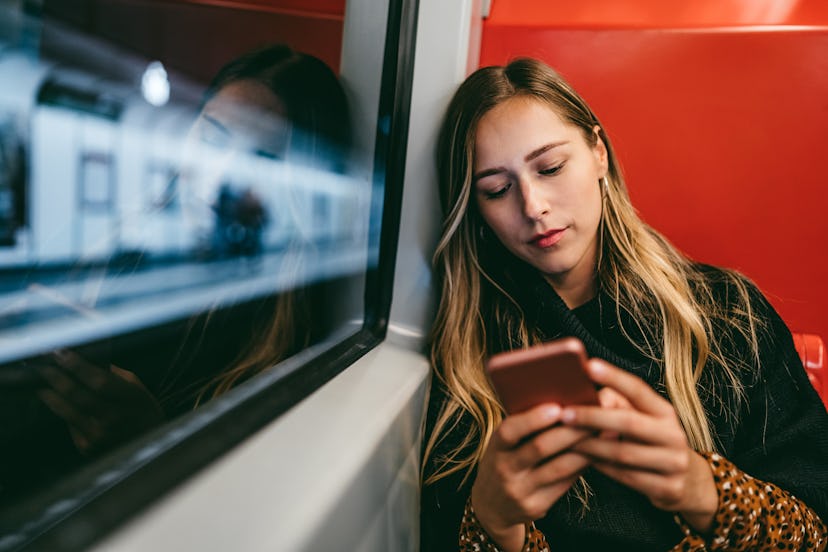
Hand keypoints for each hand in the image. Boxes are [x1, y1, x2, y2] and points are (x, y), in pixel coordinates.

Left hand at [37, 350, 164, 455]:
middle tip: (43, 367)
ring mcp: (100, 436)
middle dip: (57, 379)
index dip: (77, 367)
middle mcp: (114, 419)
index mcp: (131, 399)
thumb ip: (112, 376)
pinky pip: (68, 425)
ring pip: (68, 412)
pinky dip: (61, 411)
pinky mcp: (88, 447)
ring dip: (51, 396)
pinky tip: (54, 401)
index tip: (61, 354)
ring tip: (41, 383)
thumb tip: (86, 360)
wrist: (150, 441)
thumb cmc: (143, 410)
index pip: (99, 381)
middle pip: (78, 396)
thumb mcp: (136, 388)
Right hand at [471, 404, 591, 551]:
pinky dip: (582, 466)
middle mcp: (504, 470)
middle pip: (540, 448)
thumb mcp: (503, 446)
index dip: (532, 419)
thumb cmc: (504, 462)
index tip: (557, 408)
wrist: (491, 506)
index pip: (509, 431)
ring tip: (603, 433)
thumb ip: (523, 428)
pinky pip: (565, 483)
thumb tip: (561, 404)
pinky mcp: (537, 506)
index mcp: (495, 448)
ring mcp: (520, 491)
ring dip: (584, 448)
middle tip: (595, 416)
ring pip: (559, 467)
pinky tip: (596, 454)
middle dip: (570, 430)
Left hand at [561, 359, 717, 532]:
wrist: (689, 483)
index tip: (589, 366)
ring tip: (566, 439)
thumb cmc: (652, 442)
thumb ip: (618, 404)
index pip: (639, 390)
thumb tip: (588, 394)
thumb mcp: (643, 420)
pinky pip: (625, 476)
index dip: (614, 377)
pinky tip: (582, 459)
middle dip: (593, 417)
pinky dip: (601, 466)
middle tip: (565, 414)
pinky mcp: (668, 488)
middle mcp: (674, 435)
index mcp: (666, 412)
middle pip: (629, 423)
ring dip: (591, 445)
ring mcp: (673, 463)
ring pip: (623, 453)